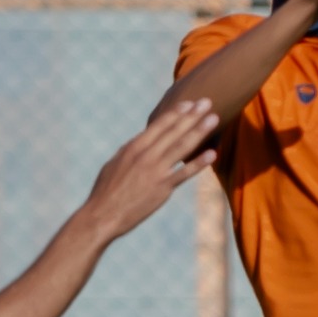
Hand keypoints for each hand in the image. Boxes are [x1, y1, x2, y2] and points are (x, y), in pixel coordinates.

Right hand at [90, 98, 219, 234]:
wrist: (103, 214)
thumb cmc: (106, 190)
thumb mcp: (114, 163)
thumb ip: (130, 150)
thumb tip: (140, 140)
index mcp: (134, 147)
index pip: (159, 125)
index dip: (176, 113)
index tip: (189, 103)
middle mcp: (146, 155)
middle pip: (174, 131)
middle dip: (192, 115)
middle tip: (207, 102)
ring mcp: (155, 170)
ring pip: (182, 147)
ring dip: (199, 131)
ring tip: (214, 119)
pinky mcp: (162, 187)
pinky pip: (184, 173)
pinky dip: (199, 163)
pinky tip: (212, 154)